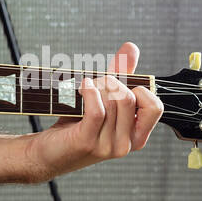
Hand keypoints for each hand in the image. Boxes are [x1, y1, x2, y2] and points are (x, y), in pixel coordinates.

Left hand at [24, 41, 164, 181]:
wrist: (46, 153)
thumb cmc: (75, 125)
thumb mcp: (103, 100)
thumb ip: (121, 75)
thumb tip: (131, 48)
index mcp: (136, 136)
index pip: (155, 107)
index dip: (139, 90)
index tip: (119, 86)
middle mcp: (125, 144)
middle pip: (129, 98)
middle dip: (111, 83)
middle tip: (95, 84)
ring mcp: (107, 146)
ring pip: (113, 102)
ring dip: (97, 86)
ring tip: (85, 87)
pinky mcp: (87, 142)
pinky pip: (98, 110)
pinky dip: (90, 91)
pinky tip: (82, 86)